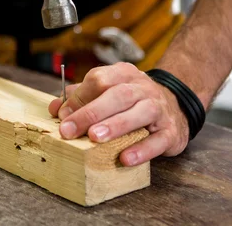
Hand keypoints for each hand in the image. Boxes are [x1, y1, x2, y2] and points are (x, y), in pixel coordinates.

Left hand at [48, 62, 189, 165]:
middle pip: (118, 95)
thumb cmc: (133, 101)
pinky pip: (158, 140)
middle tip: (70, 130)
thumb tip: (55, 108)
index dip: (79, 98)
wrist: (176, 105)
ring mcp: (159, 108)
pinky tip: (125, 158)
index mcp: (123, 74)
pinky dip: (142, 149)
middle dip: (91, 112)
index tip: (63, 116)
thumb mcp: (108, 92)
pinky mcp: (171, 131)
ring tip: (96, 138)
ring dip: (116, 125)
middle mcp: (143, 88)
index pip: (99, 79)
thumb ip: (82, 98)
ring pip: (140, 112)